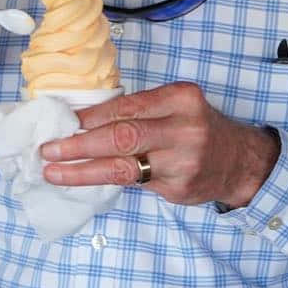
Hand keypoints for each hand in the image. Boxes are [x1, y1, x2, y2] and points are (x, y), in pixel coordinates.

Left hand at [39, 82, 280, 206]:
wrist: (239, 161)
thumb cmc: (196, 127)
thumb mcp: (176, 106)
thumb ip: (140, 111)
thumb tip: (84, 119)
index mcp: (181, 99)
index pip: (126, 107)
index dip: (90, 116)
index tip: (63, 121)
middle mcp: (183, 129)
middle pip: (121, 136)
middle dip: (80, 144)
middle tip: (49, 149)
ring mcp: (182, 162)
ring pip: (122, 167)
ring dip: (82, 170)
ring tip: (54, 171)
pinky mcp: (178, 189)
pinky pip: (133, 184)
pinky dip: (104, 181)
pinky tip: (84, 180)